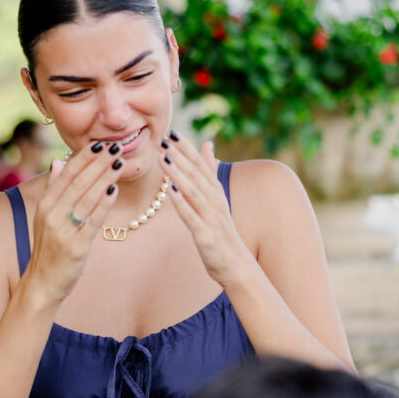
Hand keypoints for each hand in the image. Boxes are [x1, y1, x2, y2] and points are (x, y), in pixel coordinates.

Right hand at [24, 142, 119, 304]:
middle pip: (78, 183)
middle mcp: (51, 215)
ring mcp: (62, 231)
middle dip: (98, 163)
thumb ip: (54, 189)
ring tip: (119, 163)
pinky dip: (103, 205)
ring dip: (104, 178)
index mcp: (45, 205)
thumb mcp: (45, 217)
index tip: (100, 144)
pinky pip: (92, 222)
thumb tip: (59, 161)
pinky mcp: (75, 248)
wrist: (42, 283)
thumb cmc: (49, 249)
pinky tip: (114, 190)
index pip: (67, 174)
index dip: (84, 157)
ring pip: (86, 198)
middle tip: (115, 147)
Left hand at [158, 133, 250, 285]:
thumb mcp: (216, 198)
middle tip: (163, 139)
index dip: (186, 148)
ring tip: (164, 159)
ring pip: (193, 192)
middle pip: (196, 174)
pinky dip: (182, 204)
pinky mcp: (206, 235)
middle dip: (179, 156)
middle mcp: (215, 201)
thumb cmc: (222, 231)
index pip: (200, 165)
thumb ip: (210, 171)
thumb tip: (207, 143)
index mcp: (216, 192)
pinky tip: (171, 192)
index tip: (171, 132)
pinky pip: (192, 217)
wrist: (236, 265)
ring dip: (178, 174)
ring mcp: (211, 218)